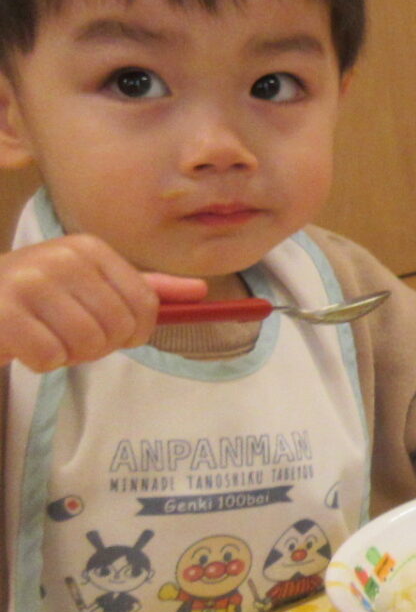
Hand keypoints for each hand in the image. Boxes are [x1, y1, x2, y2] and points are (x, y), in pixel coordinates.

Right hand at [0, 235, 205, 371]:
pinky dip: (41, 363)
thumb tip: (200, 291)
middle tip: (68, 336)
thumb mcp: (90, 285)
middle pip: (119, 326)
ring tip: (46, 337)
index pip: (145, 303)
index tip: (113, 333)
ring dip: (69, 355)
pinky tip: (24, 345)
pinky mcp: (3, 313)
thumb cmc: (36, 299)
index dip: (135, 332)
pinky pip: (50, 357)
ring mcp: (29, 282)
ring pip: (86, 344)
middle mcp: (62, 257)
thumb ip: (143, 288)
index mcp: (89, 249)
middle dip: (99, 346)